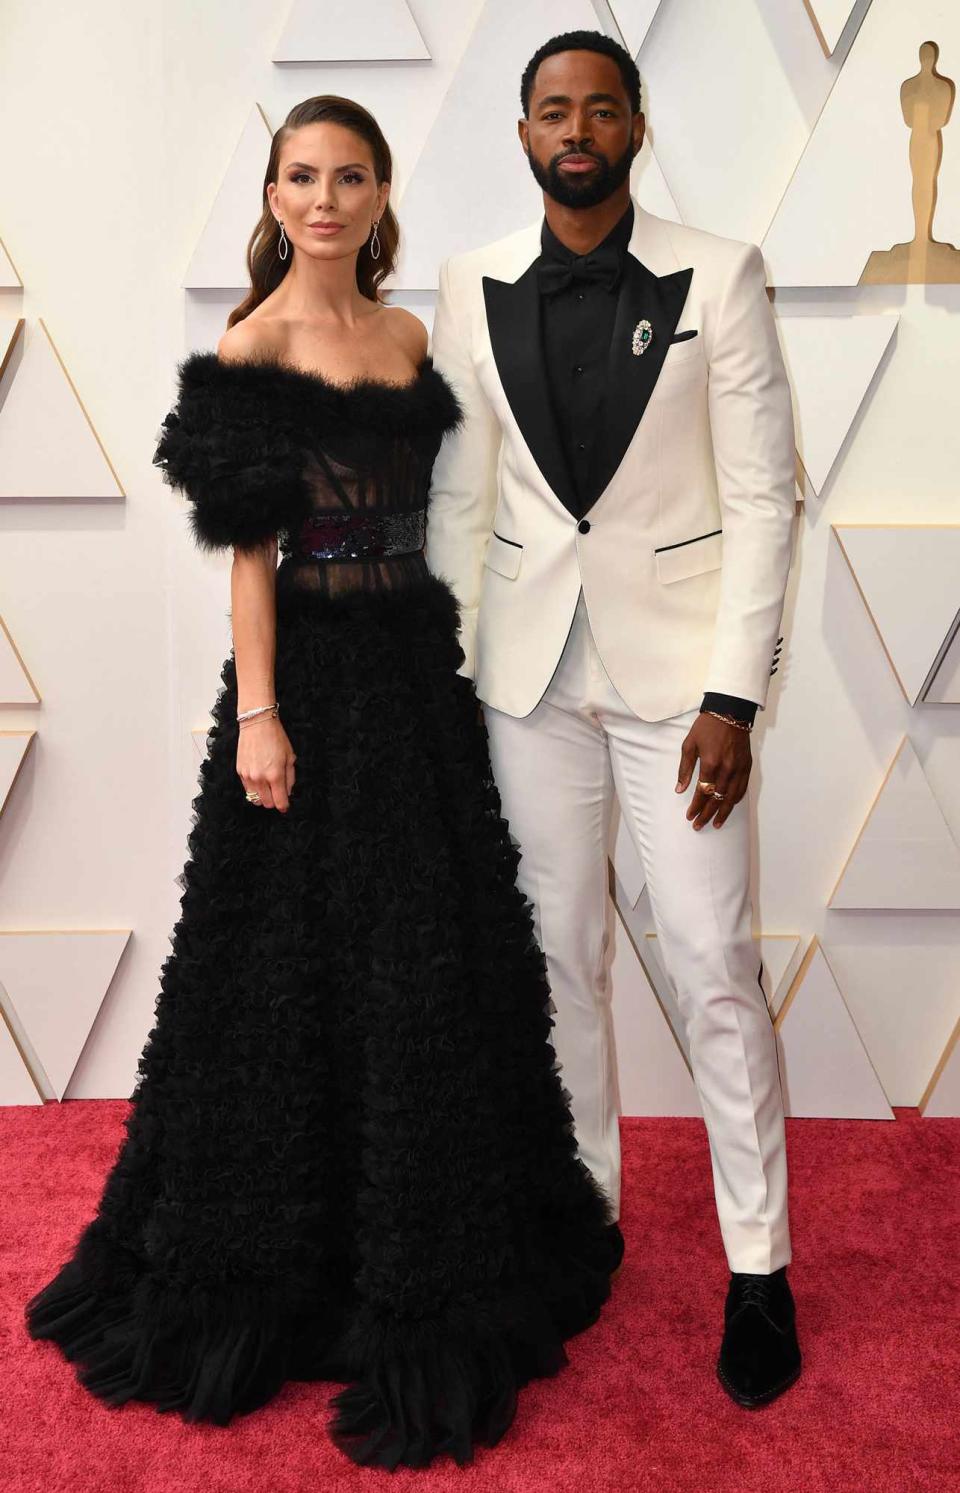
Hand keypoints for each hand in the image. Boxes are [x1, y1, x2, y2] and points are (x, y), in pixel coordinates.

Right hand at [237, 717, 295, 811]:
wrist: (257, 723)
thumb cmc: (276, 738)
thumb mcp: (290, 757)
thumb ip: (290, 778)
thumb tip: (287, 792)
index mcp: (275, 775)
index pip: (279, 802)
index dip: (284, 806)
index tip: (285, 805)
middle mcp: (260, 778)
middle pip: (267, 804)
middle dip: (274, 801)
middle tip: (278, 793)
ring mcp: (248, 776)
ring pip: (255, 799)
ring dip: (263, 797)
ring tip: (268, 787)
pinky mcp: (239, 772)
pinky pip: (247, 789)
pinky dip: (254, 789)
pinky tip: (259, 779)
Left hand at [675, 713, 750, 829]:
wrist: (730, 711)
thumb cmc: (707, 727)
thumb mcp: (689, 745)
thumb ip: (685, 769)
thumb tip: (679, 789)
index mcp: (711, 763)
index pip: (702, 793)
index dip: (696, 807)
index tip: (690, 816)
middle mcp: (727, 769)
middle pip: (717, 799)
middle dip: (707, 814)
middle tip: (699, 825)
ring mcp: (739, 768)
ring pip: (732, 797)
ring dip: (723, 812)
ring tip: (716, 823)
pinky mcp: (747, 766)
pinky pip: (742, 788)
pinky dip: (735, 800)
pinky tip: (729, 806)